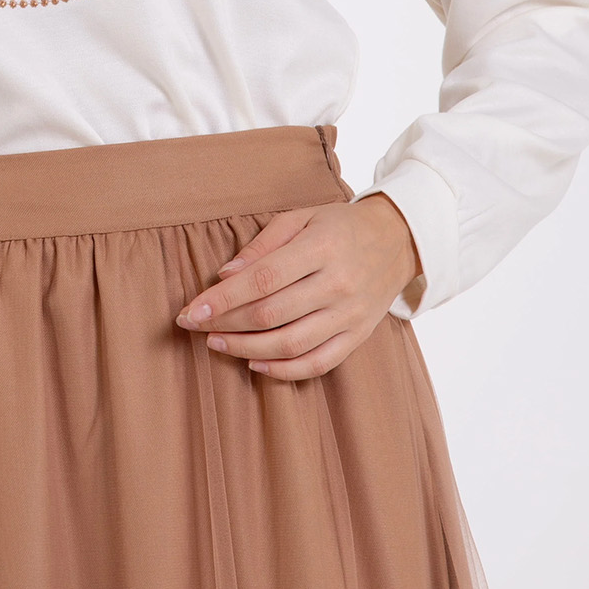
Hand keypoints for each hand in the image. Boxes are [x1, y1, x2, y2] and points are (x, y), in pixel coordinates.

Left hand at [174, 194, 421, 381]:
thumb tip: (225, 275)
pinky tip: (254, 362)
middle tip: (194, 326)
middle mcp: (338, 285)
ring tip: (217, 343)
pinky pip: (318, 364)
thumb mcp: (301, 218)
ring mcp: (350, 315)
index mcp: (321, 248)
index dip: (222, 299)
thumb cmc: (339, 227)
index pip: (263, 280)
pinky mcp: (358, 337)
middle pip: (271, 314)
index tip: (190, 310)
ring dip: (245, 348)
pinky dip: (283, 370)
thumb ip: (263, 245)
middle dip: (224, 324)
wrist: (398, 240)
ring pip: (290, 344)